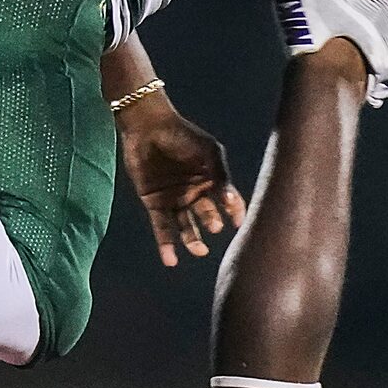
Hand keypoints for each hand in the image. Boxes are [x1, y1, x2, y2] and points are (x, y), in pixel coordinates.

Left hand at [118, 96, 245, 267]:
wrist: (148, 126)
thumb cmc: (183, 135)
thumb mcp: (209, 152)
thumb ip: (220, 176)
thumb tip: (229, 202)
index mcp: (211, 180)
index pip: (228, 202)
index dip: (235, 212)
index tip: (238, 223)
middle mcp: (195, 193)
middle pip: (207, 215)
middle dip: (211, 222)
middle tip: (214, 226)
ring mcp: (175, 199)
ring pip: (186, 227)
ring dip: (192, 241)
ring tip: (199, 252)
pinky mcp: (154, 204)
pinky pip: (162, 228)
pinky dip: (166, 245)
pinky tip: (171, 260)